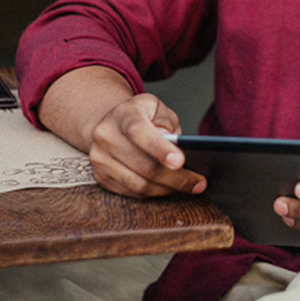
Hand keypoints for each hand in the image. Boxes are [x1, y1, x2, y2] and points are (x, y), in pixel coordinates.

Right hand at [88, 94, 206, 197]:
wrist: (109, 123)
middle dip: (176, 177)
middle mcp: (107, 137)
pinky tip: (171, 189)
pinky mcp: (102, 178)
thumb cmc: (139, 115)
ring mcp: (101, 160)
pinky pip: (132, 192)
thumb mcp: (156, 107)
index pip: (139, 133)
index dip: (160, 149)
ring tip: (190, 187)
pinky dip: (155, 193)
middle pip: (143, 165)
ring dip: (168, 189)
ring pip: (139, 184)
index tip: (180, 161)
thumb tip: (173, 142)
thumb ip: (166, 121)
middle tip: (199, 182)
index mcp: (122, 115)